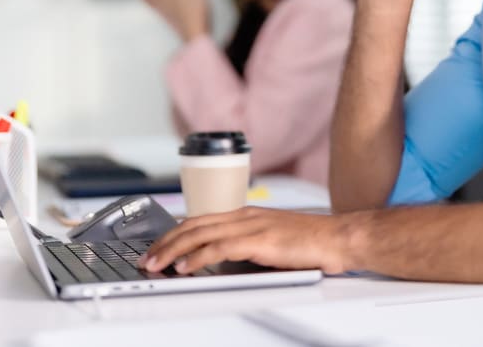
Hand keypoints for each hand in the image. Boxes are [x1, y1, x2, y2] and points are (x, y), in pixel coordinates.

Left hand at [139, 207, 356, 274]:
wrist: (336, 238)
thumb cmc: (310, 242)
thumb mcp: (271, 239)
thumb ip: (246, 245)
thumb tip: (222, 260)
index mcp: (246, 214)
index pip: (200, 221)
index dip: (174, 234)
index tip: (158, 247)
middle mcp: (244, 216)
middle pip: (193, 226)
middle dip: (165, 243)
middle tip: (146, 258)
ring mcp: (250, 226)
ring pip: (199, 235)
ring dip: (172, 251)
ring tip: (155, 264)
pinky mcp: (258, 240)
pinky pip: (219, 248)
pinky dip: (197, 258)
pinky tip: (185, 267)